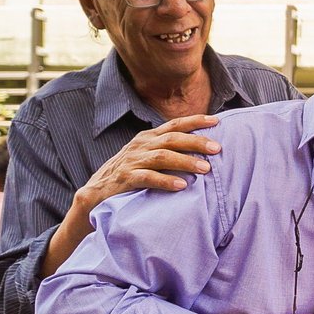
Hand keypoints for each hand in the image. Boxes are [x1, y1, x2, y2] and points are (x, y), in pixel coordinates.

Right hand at [74, 114, 221, 212]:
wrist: (96, 192)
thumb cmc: (130, 173)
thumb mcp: (149, 156)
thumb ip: (170, 150)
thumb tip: (203, 150)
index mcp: (148, 138)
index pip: (174, 125)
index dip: (195, 121)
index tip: (217, 121)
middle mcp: (141, 145)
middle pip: (172, 139)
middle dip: (196, 142)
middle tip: (217, 148)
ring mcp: (132, 161)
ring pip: (162, 157)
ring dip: (185, 161)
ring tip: (205, 168)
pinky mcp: (125, 178)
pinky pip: (147, 177)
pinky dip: (166, 181)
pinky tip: (182, 185)